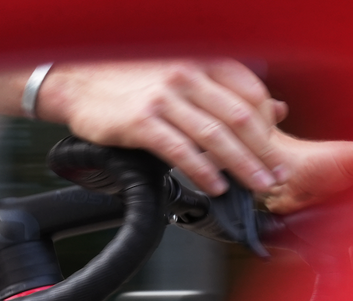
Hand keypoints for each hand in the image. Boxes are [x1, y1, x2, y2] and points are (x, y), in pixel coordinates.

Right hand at [0, 60, 352, 213]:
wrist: (76, 79)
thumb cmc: (129, 79)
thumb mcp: (182, 75)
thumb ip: (226, 91)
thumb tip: (273, 108)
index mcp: (202, 61)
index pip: (250, 93)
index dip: (267, 126)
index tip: (274, 150)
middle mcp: (186, 74)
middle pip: (239, 117)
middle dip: (263, 151)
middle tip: (276, 176)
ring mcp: (164, 97)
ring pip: (215, 136)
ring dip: (241, 166)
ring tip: (255, 187)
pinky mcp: (142, 122)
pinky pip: (181, 150)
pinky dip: (203, 171)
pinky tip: (215, 185)